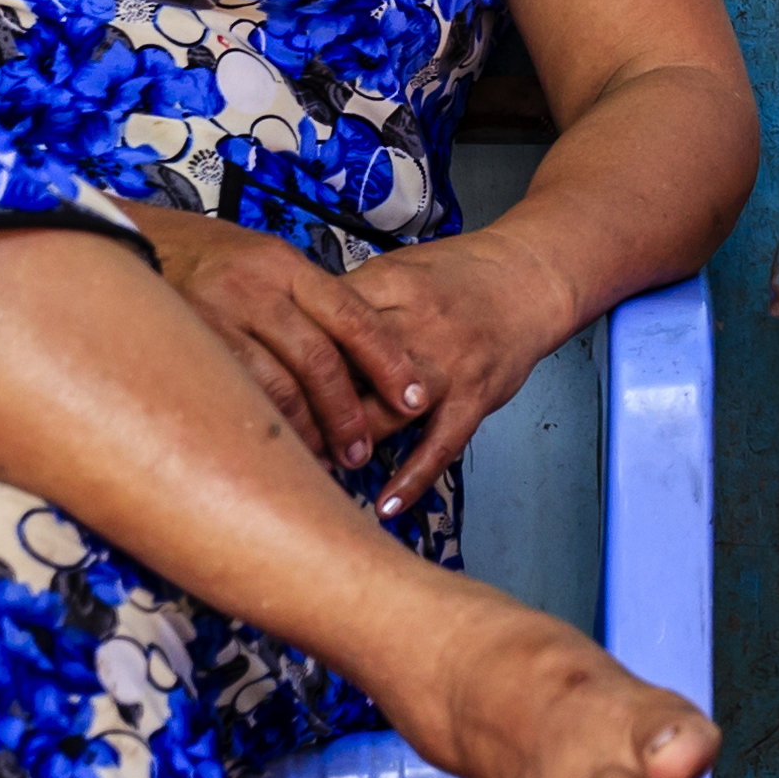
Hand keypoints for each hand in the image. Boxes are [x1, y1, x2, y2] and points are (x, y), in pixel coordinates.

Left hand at [130, 211, 577, 514]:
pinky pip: (440, 444)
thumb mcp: (397, 272)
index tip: (249, 387)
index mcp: (388, 288)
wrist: (529, 279)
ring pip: (386, 413)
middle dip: (308, 411)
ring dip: (348, 447)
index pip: (323, 328)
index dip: (285, 362)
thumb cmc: (458, 278)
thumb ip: (345, 305)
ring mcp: (447, 366)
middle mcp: (416, 327)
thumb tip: (286, 335)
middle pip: (348, 374)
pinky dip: (412, 477)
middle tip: (268, 441)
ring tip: (311, 476)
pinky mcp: (476, 397)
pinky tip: (384, 505)